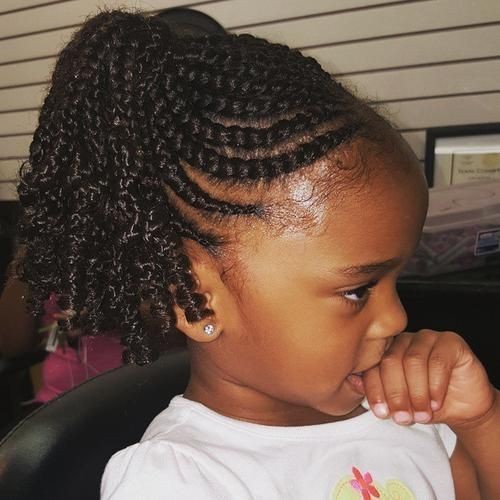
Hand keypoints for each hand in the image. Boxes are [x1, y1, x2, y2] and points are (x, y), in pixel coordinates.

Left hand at [362, 330, 495, 428]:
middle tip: (403, 417)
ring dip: (416, 392)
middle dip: (395, 393)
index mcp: (386, 351)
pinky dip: (435, 386)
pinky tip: (436, 403)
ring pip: (413, 361)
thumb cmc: (425, 404)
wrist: (462, 408)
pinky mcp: (450, 342)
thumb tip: (352, 383)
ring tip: (422, 414)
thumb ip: (377, 393)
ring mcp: (427, 338)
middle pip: (391, 361)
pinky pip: (437, 361)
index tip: (381, 413)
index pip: (373, 366)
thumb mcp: (399, 405)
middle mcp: (404, 340)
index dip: (375, 390)